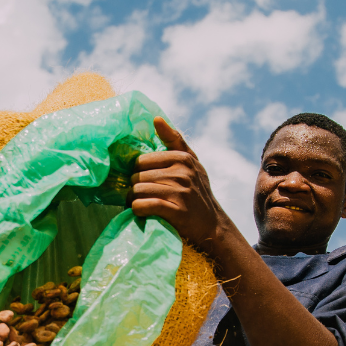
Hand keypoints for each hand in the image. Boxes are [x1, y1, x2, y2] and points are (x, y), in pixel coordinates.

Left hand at [128, 118, 232, 252]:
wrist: (212, 226)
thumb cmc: (197, 192)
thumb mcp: (191, 163)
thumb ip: (174, 140)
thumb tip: (156, 119)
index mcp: (182, 157)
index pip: (141, 161)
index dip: (137, 173)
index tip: (143, 183)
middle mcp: (182, 172)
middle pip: (137, 176)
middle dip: (134, 189)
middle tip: (139, 197)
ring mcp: (180, 191)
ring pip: (137, 191)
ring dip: (133, 201)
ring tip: (139, 205)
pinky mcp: (176, 211)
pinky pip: (143, 205)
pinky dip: (137, 209)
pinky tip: (142, 212)